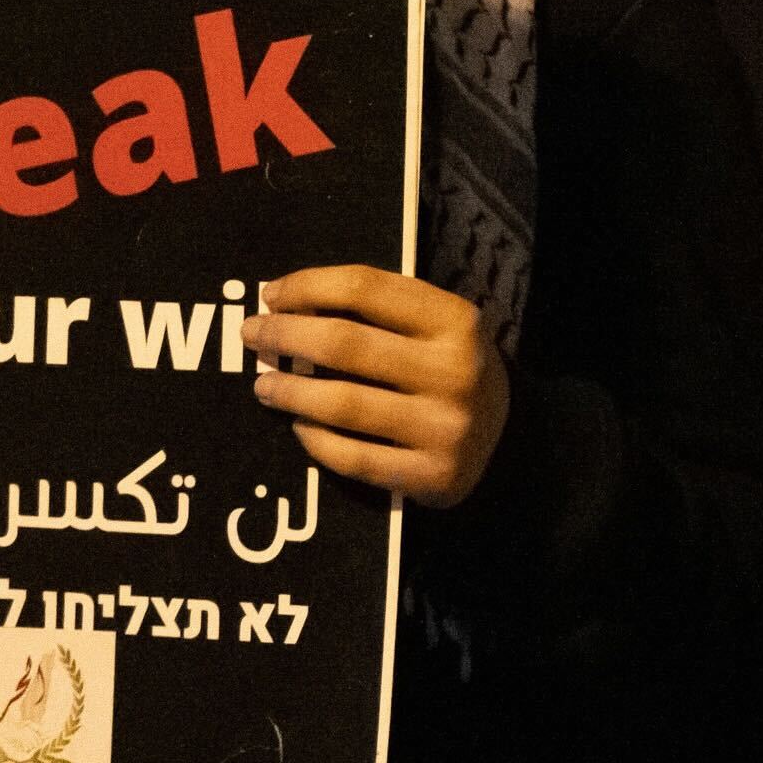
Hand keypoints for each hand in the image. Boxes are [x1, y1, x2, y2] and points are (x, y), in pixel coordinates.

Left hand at [249, 263, 508, 504]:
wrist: (510, 441)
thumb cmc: (452, 370)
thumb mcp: (438, 327)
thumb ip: (382, 311)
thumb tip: (290, 302)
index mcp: (456, 320)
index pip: (367, 288)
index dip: (309, 286)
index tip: (271, 294)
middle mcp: (454, 371)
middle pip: (346, 345)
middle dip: (286, 336)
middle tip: (252, 336)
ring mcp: (444, 428)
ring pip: (343, 404)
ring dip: (290, 391)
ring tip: (263, 385)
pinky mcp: (431, 476)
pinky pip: (354, 458)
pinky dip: (316, 441)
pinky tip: (299, 427)